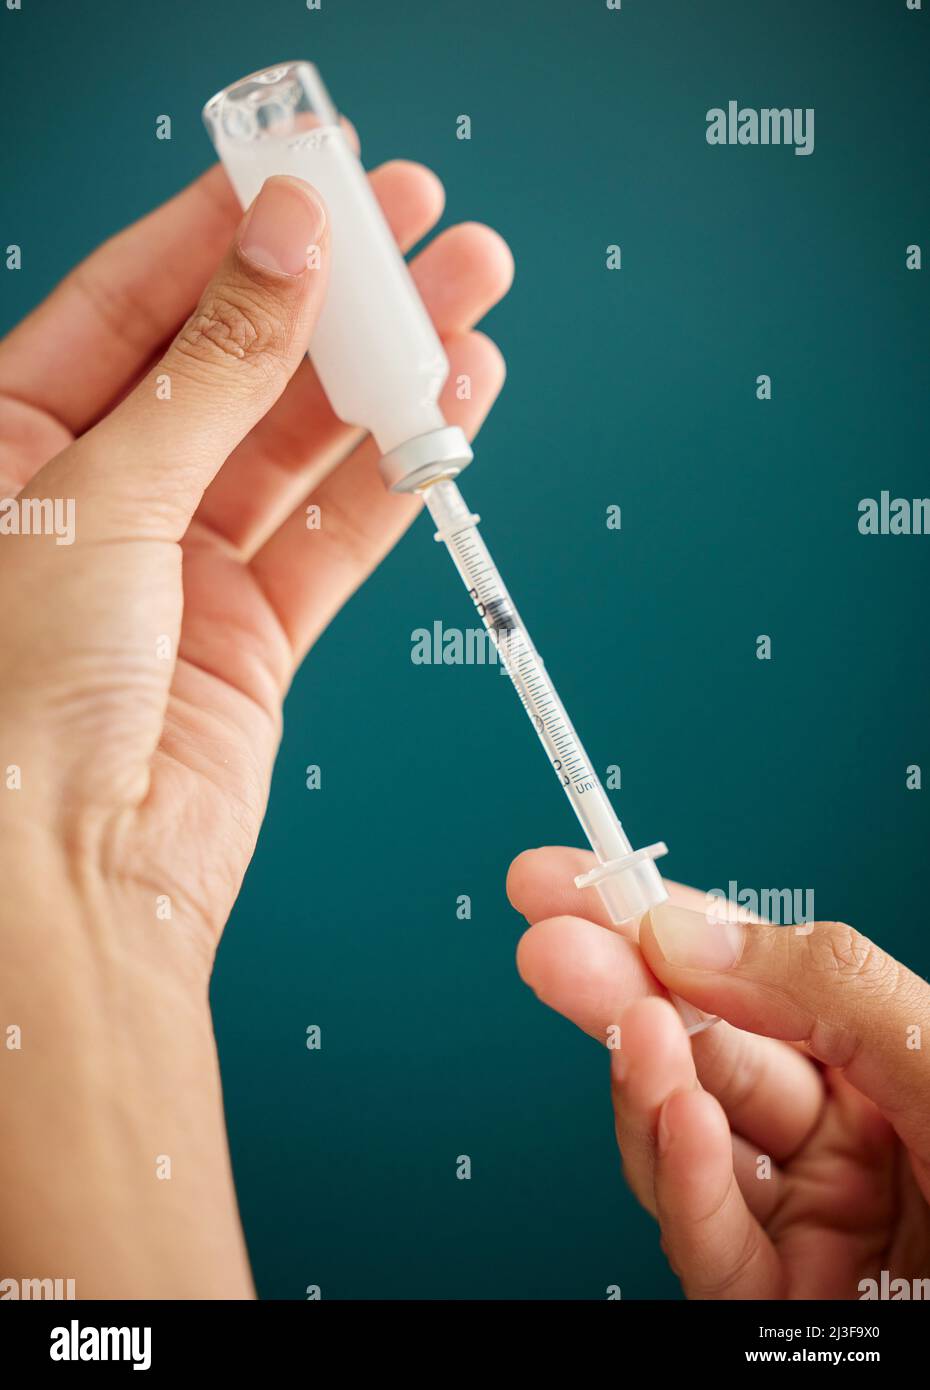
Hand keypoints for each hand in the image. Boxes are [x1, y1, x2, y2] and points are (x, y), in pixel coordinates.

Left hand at [0, 155, 510, 1295]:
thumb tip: (288, 250)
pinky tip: (452, 406)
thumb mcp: (102, 498)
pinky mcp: (250, 634)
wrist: (69, 882)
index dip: (228, 233)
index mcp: (6, 445)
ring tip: (466, 298)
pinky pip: (335, 533)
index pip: (130, 302)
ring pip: (297, 445)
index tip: (315, 175)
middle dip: (331, 295)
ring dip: (384, 375)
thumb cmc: (17, 702)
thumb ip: (212, 371)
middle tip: (418, 225)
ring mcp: (177, 567)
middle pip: (231, 364)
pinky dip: (396, 473)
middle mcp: (94, 498)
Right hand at [508, 846, 929, 1298]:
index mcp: (881, 1064)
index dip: (650, 919)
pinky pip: (710, 1239)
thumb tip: (686, 929)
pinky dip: (684, 1176)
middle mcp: (835, 1138)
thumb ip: (824, 984)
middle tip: (544, 944)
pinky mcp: (777, 1306)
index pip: (744, 975)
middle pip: (695, 1047)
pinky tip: (678, 1115)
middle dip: (616, 989)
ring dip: (647, 1080)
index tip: (563, 879)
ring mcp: (802, 1223)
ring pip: (684, 1141)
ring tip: (632, 1028)